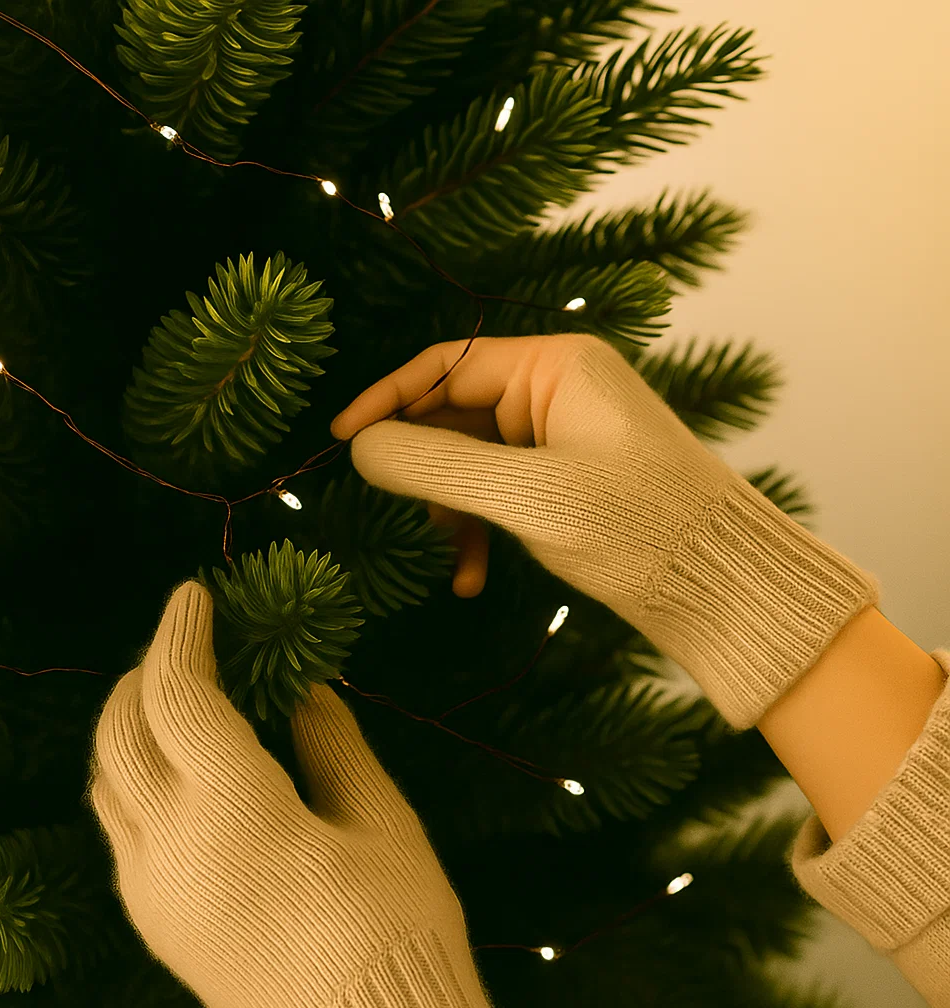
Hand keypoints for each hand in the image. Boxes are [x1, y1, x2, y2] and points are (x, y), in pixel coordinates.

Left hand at [87, 581, 500, 1007]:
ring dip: (129, 720)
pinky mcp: (151, 918)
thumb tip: (305, 691)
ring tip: (175, 691)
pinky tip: (174, 765)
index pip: (178, 695)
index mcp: (233, 810)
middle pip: (121, 730)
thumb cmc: (390, 927)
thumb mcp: (381, 823)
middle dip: (146, 669)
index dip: (182, 635)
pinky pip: (116, 822)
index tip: (195, 593)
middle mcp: (170, 844)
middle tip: (189, 639)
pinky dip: (130, 771)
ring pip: (105, 777)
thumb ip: (333, 745)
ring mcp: (150, 887)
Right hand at [328, 332, 878, 730]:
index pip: (449, 364)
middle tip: (390, 509)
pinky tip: (470, 579)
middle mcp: (560, 390)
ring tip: (448, 557)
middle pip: (458, 413)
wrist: (722, 586)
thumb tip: (361, 448)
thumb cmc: (635, 527)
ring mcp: (566, 436)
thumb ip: (437, 466)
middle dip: (425, 468)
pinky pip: (504, 491)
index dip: (388, 399)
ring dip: (452, 509)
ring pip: (476, 460)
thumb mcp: (527, 494)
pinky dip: (482, 529)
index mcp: (556, 366)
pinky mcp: (570, 479)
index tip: (341, 437)